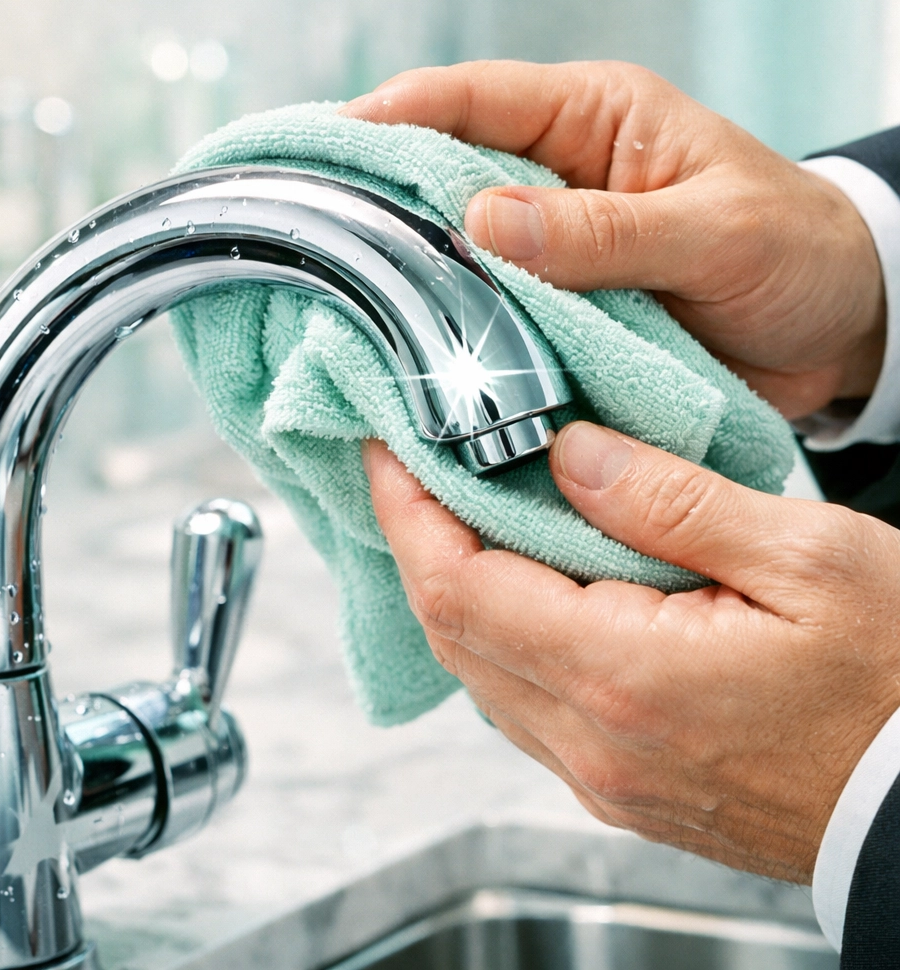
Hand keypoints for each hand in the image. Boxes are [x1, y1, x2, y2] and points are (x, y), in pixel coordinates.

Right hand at [341, 61, 884, 418]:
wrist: (838, 332)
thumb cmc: (795, 250)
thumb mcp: (715, 229)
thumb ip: (607, 229)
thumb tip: (484, 222)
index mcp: (595, 121)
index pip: (476, 100)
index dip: (396, 116)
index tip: (331, 145)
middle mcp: (560, 183)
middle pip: (447, 180)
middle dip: (386, 205)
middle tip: (324, 239)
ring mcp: (554, 255)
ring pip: (462, 258)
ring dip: (419, 282)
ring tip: (353, 307)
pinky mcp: (561, 316)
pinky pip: (495, 319)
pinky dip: (461, 336)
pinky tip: (421, 358)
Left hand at [363, 429, 899, 881]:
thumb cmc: (895, 683)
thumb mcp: (804, 558)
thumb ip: (671, 501)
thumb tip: (572, 454)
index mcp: (624, 676)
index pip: (460, 587)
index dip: (408, 513)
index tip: (387, 451)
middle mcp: (593, 741)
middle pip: (452, 630)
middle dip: (417, 540)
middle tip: (413, 468)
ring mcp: (601, 774)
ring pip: (479, 670)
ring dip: (453, 587)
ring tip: (457, 512)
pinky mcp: (619, 784)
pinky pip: (520, 702)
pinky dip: (496, 634)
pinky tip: (517, 585)